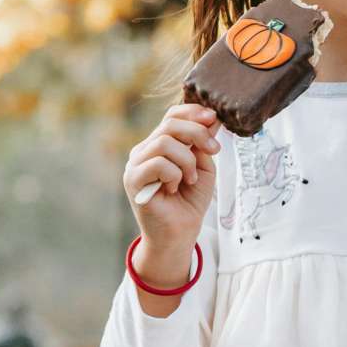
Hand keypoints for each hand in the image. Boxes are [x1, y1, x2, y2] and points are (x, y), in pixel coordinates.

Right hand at [124, 101, 219, 251]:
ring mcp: (135, 164)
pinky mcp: (132, 180)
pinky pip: (158, 163)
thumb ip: (203, 143)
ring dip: (187, 160)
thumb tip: (212, 117)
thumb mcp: (203, 166)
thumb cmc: (189, 201)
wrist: (180, 234)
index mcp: (159, 144)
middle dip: (198, 133)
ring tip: (190, 179)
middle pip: (170, 124)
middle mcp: (144, 150)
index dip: (193, 112)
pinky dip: (175, 174)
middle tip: (214, 150)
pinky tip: (174, 188)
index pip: (172, 115)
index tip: (214, 118)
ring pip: (164, 142)